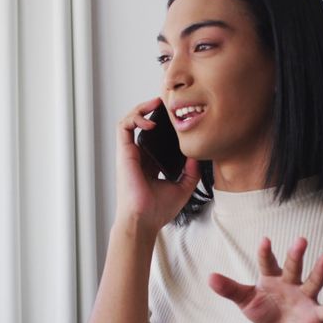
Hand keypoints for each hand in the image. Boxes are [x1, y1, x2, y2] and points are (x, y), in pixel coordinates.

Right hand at [114, 97, 200, 233]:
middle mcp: (138, 155)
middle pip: (142, 123)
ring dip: (142, 108)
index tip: (177, 115)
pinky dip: (135, 118)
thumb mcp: (183, 188)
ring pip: (130, 120)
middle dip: (152, 108)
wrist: (144, 220)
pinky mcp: (124, 152)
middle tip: (168, 102)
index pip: (154, 135)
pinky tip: (151, 121)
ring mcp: (129, 153)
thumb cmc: (158, 210)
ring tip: (157, 104)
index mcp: (150, 163)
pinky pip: (124, 127)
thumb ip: (191, 172)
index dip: (163, 122)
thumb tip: (198, 156)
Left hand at [208, 237, 322, 322]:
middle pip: (293, 267)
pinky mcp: (315, 314)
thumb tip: (209, 277)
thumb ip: (230, 289)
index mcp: (272, 278)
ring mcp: (305, 297)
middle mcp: (291, 283)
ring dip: (320, 269)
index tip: (265, 240)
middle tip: (300, 239)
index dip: (266, 253)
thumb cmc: (268, 310)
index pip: (268, 263)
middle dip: (296, 255)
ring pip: (313, 281)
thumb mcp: (246, 301)